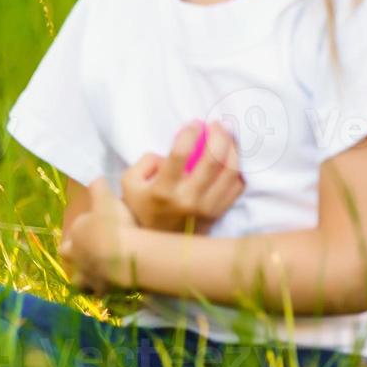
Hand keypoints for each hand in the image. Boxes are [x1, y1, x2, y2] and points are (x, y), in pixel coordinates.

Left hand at [60, 177, 137, 293]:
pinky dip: (105, 292)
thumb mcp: (106, 200)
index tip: (95, 228)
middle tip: (89, 252)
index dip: (81, 231)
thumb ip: (98, 188)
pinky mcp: (103, 291)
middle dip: (75, 255)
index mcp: (76, 234)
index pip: (71, 233)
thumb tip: (95, 177)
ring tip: (97, 277)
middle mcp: (77, 257)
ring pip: (79, 281)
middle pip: (68, 256)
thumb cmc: (114, 224)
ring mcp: (88, 276)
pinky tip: (113, 290)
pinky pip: (101, 295)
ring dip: (86, 279)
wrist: (125, 255)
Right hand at [120, 120, 244, 233]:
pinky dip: (237, 170)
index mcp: (163, 190)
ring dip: (233, 150)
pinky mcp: (217, 214)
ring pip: (230, 173)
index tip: (194, 123)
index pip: (180, 155)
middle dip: (218, 136)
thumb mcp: (129, 182)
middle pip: (212, 161)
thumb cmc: (141, 207)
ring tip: (229, 136)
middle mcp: (188, 200)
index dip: (190, 133)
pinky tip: (233, 158)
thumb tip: (168, 153)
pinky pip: (236, 188)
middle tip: (218, 123)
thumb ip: (145, 162)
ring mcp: (206, 209)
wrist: (155, 243)